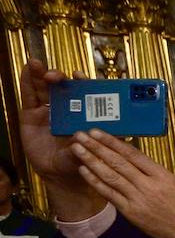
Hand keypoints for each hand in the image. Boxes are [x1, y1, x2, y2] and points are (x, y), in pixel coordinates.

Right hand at [17, 59, 80, 185]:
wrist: (57, 174)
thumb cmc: (76, 162)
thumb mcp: (84, 155)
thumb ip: (85, 146)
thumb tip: (86, 138)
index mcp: (82, 114)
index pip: (84, 94)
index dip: (82, 83)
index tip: (80, 76)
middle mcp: (66, 109)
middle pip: (61, 87)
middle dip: (58, 77)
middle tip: (56, 75)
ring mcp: (48, 110)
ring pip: (44, 88)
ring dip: (40, 74)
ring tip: (36, 63)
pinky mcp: (31, 114)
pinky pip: (29, 96)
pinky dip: (27, 83)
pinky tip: (26, 71)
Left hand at [71, 129, 174, 237]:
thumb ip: (166, 177)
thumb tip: (154, 171)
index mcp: (163, 176)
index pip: (133, 154)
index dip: (114, 142)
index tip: (99, 132)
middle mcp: (148, 185)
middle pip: (118, 162)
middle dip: (97, 147)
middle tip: (81, 135)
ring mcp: (138, 199)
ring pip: (110, 176)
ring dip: (91, 161)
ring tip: (77, 148)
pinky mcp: (132, 213)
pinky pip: (110, 194)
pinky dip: (96, 181)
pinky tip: (84, 170)